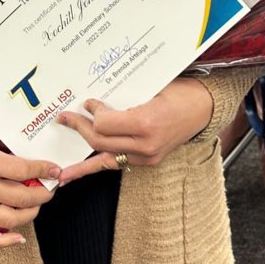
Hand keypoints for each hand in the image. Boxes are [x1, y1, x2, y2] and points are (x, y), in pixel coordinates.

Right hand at [0, 129, 60, 247]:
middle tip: (51, 188)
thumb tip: (28, 152)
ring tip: (38, 205)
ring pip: (9, 218)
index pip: (21, 170)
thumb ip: (2, 146)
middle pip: (20, 197)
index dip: (43, 171)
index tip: (55, 170)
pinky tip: (18, 238)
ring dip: (30, 213)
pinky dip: (4, 241)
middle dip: (42, 194)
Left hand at [56, 78, 213, 184]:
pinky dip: (95, 168)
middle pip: (100, 141)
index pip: (104, 124)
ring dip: (81, 160)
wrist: (204, 107)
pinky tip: (76, 175)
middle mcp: (145, 144)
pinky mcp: (147, 162)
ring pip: (104, 159)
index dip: (92, 112)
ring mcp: (147, 156)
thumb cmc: (179, 91)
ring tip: (61, 171)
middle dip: (80, 128)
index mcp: (146, 122)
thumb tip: (94, 100)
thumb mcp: (150, 88)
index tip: (88, 102)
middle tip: (65, 118)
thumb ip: (122, 97)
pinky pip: (115, 164)